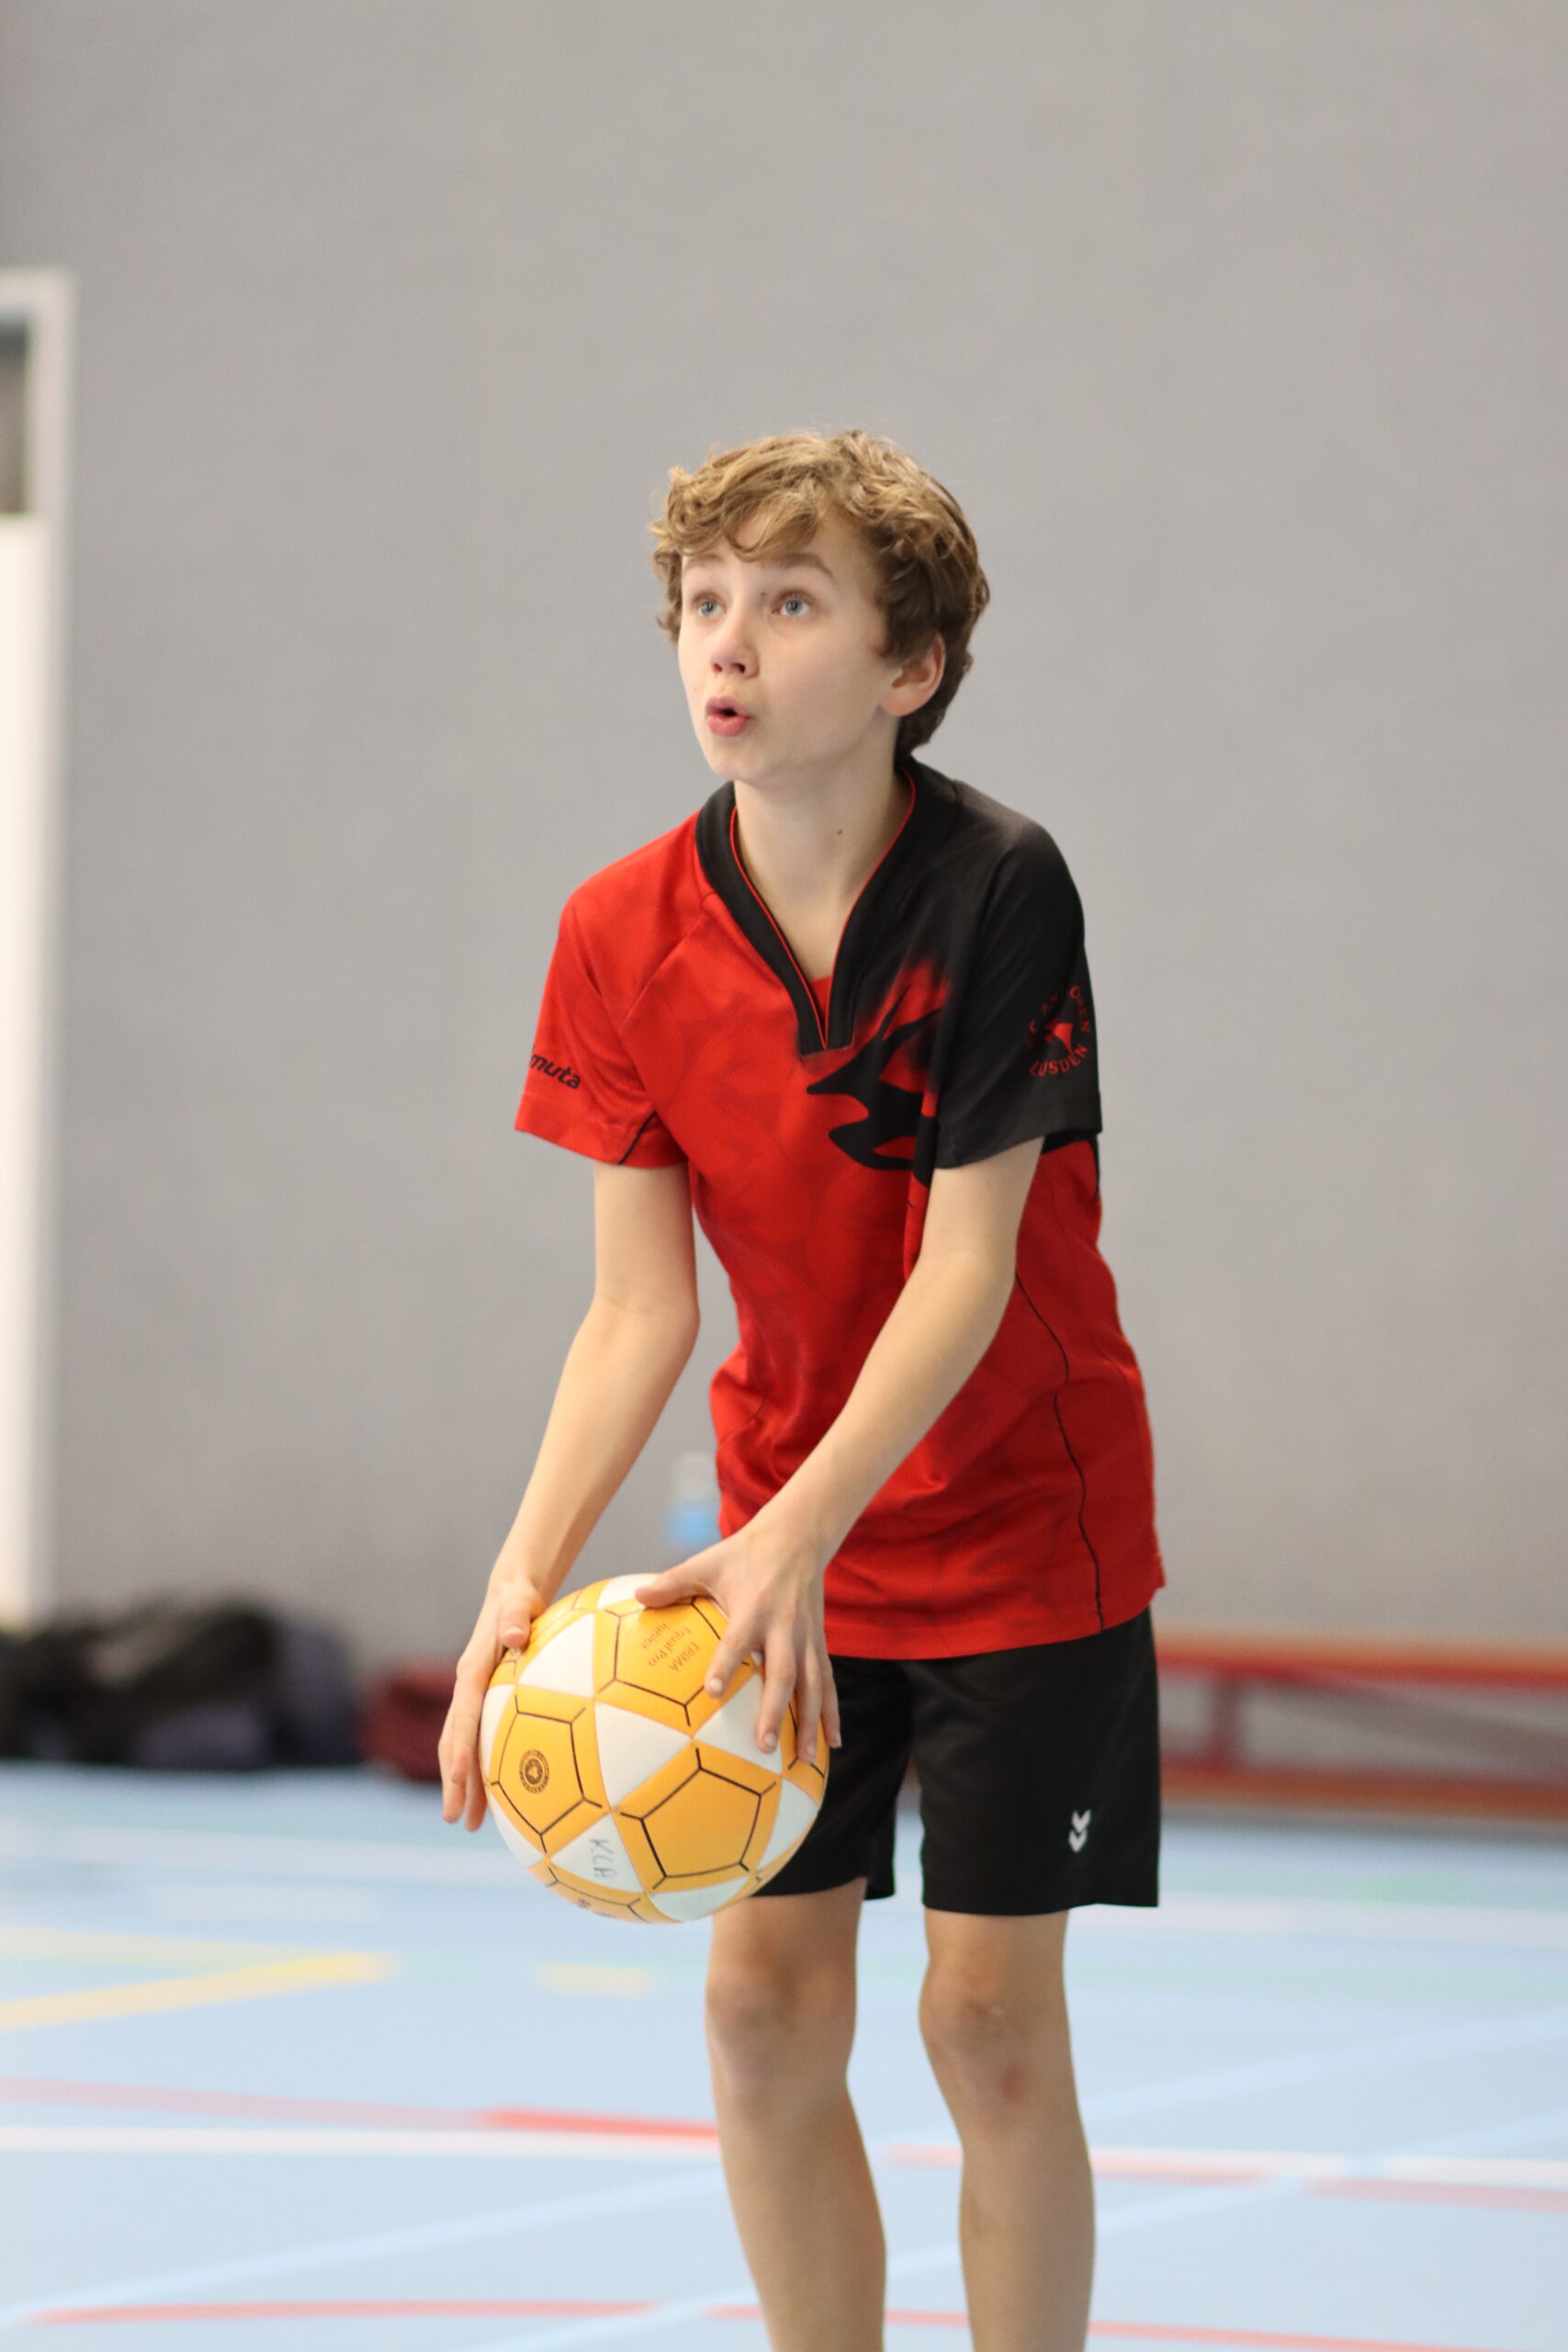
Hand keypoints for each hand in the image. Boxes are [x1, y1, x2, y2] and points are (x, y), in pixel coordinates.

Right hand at [438, 1563, 552, 1832]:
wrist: (512, 1593)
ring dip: (464, 1784)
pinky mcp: (486, 1702)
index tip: (457, 1780)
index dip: (458, 1750)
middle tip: (455, 1820)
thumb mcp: (520, 1602)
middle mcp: (467, 1688)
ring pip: (463, 1746)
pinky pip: (480, 1739)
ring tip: (469, 1823)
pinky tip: (499, 1794)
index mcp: (472, 1671)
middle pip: (453, 1742)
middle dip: (453, 1782)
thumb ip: (516, 1617)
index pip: (462, 1717)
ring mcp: (475, 1698)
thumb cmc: (520, 1598)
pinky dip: (483, 1767)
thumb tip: (515, 1635)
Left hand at [634, 1516, 841, 1765]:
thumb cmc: (745, 1553)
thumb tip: (637, 1596)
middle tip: (763, 1744)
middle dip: (775, 1710)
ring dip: (809, 1721)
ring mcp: (806, 1637)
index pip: (737, 1639)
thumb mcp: (707, 1561)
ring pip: (812, 1684)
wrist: (798, 1536)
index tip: (711, 1691)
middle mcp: (784, 1626)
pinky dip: (832, 1712)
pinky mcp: (819, 1643)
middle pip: (782, 1673)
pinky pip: (827, 1682)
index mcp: (753, 1606)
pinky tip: (832, 1743)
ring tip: (803, 1758)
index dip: (726, 1664)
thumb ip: (673, 1581)